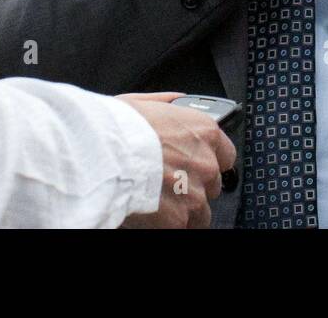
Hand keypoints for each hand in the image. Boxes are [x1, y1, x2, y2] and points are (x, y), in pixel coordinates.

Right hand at [118, 92, 236, 228]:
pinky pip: (183, 226)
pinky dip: (169, 223)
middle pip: (213, 184)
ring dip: (185, 208)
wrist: (101, 156)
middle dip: (194, 185)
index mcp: (204, 132)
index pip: (226, 154)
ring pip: (201, 211)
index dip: (210, 161)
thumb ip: (167, 104)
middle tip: (170, 184)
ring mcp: (195, 193)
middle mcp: (206, 163)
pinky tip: (151, 215)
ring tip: (160, 204)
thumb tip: (177, 100)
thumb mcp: (144, 102)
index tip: (198, 166)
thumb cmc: (118, 128)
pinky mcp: (179, 219)